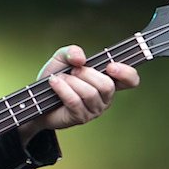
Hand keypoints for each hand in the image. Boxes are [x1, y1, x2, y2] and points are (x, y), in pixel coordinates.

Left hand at [19, 45, 139, 142]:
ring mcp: (94, 110)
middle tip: (72, 70)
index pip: (131, 80)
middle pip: (107, 85)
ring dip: (72, 81)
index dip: (126, 73)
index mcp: (108, 81)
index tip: (111, 66)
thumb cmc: (55, 77)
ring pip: (90, 93)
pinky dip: (63, 89)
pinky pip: (75, 101)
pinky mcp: (80, 118)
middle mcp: (105, 98)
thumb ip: (72, 51)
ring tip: (59, 78)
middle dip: (87, 73)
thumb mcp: (62, 58)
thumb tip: (81, 58)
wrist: (37, 98)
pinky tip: (54, 82)